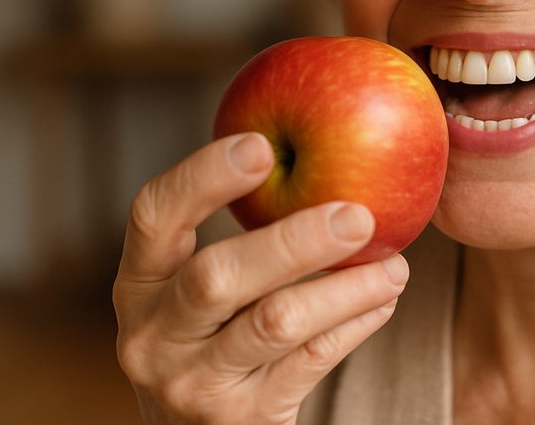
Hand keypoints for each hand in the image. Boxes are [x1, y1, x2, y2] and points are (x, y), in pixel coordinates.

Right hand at [113, 133, 408, 424]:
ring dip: (346, 288)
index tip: (260, 145)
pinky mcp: (239, 422)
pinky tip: (384, 300)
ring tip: (395, 265)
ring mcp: (192, 385)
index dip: (201, 176)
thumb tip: (325, 137)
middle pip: (216, 276)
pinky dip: (354, 325)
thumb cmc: (217, 337)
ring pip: (275, 323)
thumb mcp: (200, 292)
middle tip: (359, 214)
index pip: (152, 216)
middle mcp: (152, 336)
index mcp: (139, 285)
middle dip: (293, 241)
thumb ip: (242, 230)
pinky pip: (310, 362)